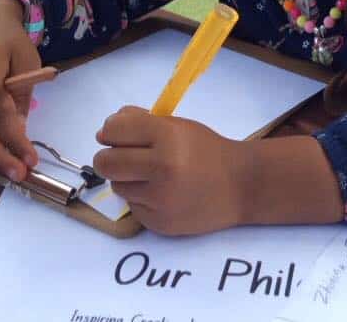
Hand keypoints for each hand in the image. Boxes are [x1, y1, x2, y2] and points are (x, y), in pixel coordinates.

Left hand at [93, 106, 248, 234]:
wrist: (241, 186)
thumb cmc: (206, 150)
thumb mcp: (177, 126)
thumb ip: (141, 122)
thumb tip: (106, 129)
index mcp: (166, 137)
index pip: (114, 130)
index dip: (109, 132)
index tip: (114, 135)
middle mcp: (162, 167)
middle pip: (106, 163)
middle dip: (108, 157)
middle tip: (122, 157)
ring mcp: (160, 199)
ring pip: (117, 186)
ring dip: (127, 179)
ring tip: (152, 176)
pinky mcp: (159, 223)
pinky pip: (133, 207)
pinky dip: (142, 199)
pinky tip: (163, 194)